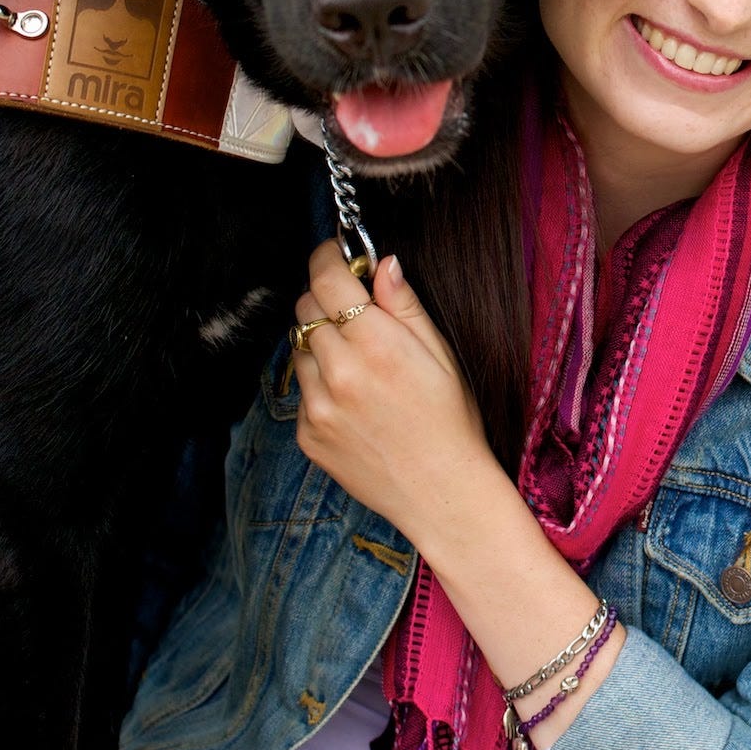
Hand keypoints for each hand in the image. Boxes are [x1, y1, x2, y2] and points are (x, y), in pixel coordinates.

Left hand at [297, 242, 625, 749]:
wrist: (442, 493)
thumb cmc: (451, 421)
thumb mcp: (441, 354)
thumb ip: (404, 305)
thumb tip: (382, 263)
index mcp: (377, 344)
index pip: (325, 279)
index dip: (327, 259)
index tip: (336, 256)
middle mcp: (339, 371)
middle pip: (305, 309)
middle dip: (326, 302)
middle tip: (355, 314)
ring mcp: (317, 406)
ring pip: (299, 349)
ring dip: (322, 346)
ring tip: (362, 368)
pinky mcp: (307, 435)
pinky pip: (302, 392)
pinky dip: (321, 386)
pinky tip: (357, 404)